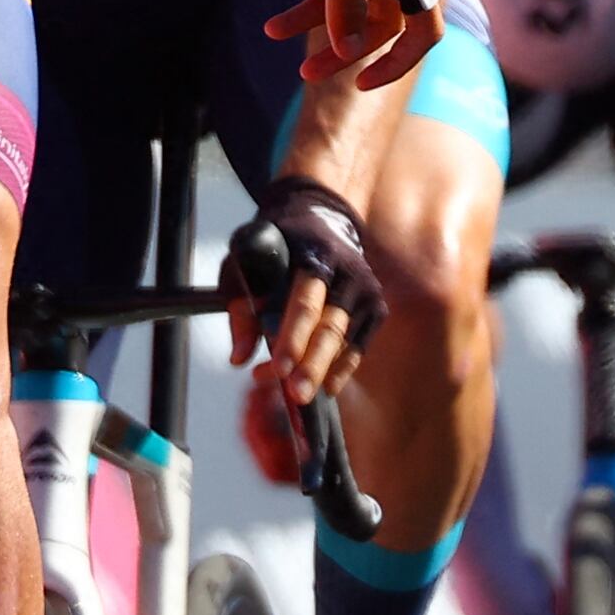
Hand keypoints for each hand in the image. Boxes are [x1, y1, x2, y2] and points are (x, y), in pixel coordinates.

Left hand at [229, 174, 386, 405]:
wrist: (321, 216)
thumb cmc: (274, 245)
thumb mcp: (245, 261)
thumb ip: (240, 309)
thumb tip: (239, 359)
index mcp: (313, 253)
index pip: (304, 302)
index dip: (291, 338)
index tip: (277, 369)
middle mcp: (346, 270)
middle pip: (329, 327)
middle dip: (312, 364)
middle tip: (297, 395)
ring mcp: (365, 288)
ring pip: (345, 339)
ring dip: (323, 371)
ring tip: (305, 398)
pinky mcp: (375, 305)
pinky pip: (358, 344)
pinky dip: (342, 367)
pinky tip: (327, 386)